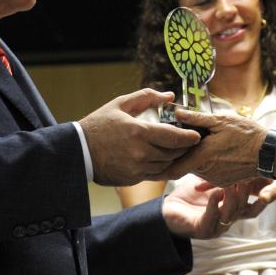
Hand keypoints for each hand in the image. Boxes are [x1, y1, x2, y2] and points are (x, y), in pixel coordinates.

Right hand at [79, 89, 200, 185]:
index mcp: (139, 131)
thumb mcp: (120, 105)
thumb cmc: (99, 125)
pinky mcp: (133, 178)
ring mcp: (137, 168)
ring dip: (173, 158)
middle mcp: (140, 152)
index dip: (189, 137)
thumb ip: (146, 97)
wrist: (78, 151)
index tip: (197, 135)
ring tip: (178, 150)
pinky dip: (162, 167)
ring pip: (166, 165)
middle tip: (191, 142)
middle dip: (184, 148)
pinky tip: (163, 159)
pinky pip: (155, 174)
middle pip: (173, 153)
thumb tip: (170, 96)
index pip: (174, 136)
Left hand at [158, 108, 266, 185]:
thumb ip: (197, 119)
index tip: (161, 152)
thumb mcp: (222, 120)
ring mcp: (214, 179)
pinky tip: (214, 152)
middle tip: (183, 139)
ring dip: (195, 158)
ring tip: (202, 142)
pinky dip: (206, 164)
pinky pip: (207, 173)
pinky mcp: (222, 182)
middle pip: (184, 165)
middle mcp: (206, 172)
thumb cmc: (246, 134)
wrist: (269, 153)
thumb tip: (177, 113)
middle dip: (181, 154)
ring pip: (195, 169)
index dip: (165, 160)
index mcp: (202, 156)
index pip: (173, 167)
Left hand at [162, 175, 266, 238]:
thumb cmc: (190, 196)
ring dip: (233, 197)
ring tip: (234, 183)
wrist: (166, 213)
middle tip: (250, 176)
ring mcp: (217, 227)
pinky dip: (214, 203)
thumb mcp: (211, 182)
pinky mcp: (203, 230)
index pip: (255, 203)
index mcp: (233, 210)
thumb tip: (238, 150)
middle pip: (246, 208)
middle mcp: (228, 220)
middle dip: (248, 193)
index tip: (269, 179)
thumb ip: (225, 173)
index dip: (264, 193)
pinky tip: (214, 192)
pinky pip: (211, 217)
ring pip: (231, 213)